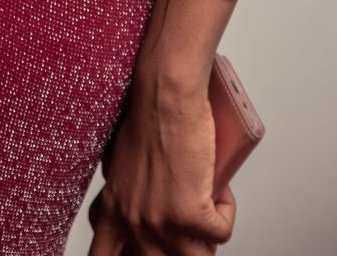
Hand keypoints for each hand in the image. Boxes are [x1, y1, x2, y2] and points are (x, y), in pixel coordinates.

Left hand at [88, 76, 235, 254]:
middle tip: (188, 228)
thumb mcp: (120, 163)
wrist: (165, 95)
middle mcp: (132, 222)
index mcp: (111, 211)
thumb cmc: (146, 117)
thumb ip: (124, 193)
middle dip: (179, 248)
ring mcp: (161, 223)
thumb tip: (138, 208)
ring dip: (205, 239)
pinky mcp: (191, 216)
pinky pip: (221, 233)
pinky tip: (218, 188)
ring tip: (206, 210)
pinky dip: (226, 213)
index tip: (141, 250)